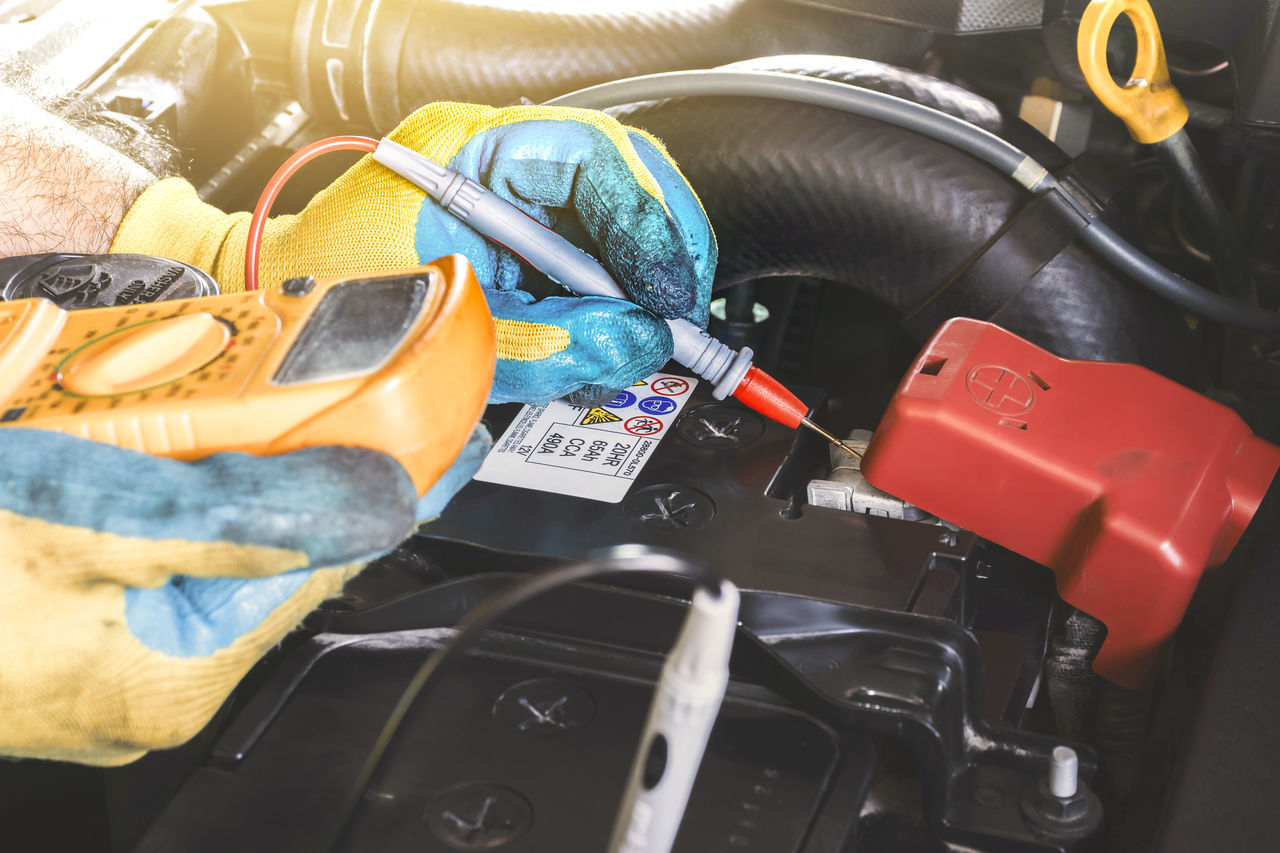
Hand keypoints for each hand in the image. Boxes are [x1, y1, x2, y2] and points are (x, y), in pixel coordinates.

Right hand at [0, 427, 487, 764]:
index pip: (328, 569)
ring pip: (209, 552)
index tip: (450, 439)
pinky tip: (164, 448)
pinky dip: (172, 498)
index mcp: (172, 676)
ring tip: (264, 406)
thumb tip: (376, 503)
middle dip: (311, 474)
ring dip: (238, 476)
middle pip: (272, 559)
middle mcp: (147, 684)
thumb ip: (243, 517)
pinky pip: (150, 556)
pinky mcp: (61, 627)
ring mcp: (99, 661)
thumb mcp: (86, 519)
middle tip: (353, 395)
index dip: (399, 493)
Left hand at [111, 103, 716, 404]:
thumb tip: (635, 343)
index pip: (597, 158)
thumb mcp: (445, 327)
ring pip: (614, 220)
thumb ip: (545, 341)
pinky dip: (613, 297)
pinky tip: (615, 332)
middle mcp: (497, 158)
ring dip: (643, 281)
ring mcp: (509, 191)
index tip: (670, 295)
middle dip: (663, 254)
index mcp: (470, 150)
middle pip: (623, 182)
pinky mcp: (516, 230)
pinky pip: (588, 252)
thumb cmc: (330, 292)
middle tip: (677, 322)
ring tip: (650, 337)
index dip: (650, 225)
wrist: (276, 291)